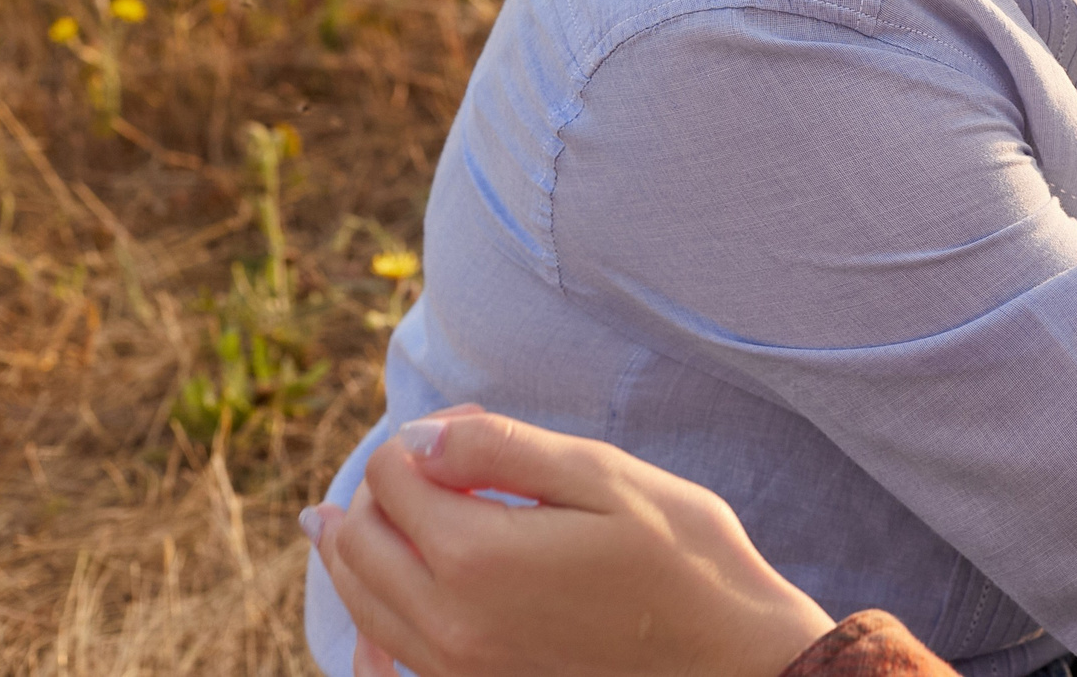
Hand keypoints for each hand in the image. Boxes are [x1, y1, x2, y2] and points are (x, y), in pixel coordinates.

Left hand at [305, 407, 835, 676]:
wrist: (731, 661)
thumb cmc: (685, 559)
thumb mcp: (603, 476)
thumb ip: (501, 449)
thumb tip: (421, 438)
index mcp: (475, 557)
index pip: (393, 474)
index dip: (425, 433)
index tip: (472, 424)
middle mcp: (447, 623)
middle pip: (359, 540)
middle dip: (376, 489)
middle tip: (417, 463)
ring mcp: (457, 669)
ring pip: (363, 602)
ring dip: (355, 549)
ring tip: (346, 519)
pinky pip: (390, 659)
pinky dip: (370, 621)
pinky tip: (372, 614)